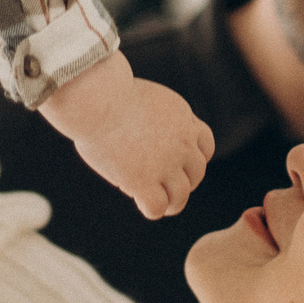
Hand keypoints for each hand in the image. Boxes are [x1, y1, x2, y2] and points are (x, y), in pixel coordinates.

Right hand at [39, 53, 213, 218]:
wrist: (99, 99)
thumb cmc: (108, 93)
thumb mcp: (145, 99)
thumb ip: (153, 117)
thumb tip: (144, 133)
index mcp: (183, 119)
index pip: (205, 145)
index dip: (194, 158)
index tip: (179, 163)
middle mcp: (182, 144)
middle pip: (197, 172)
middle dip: (185, 181)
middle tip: (167, 185)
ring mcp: (165, 164)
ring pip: (181, 196)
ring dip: (172, 203)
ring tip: (163, 205)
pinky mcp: (144, 181)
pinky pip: (158, 207)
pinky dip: (153, 209)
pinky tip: (140, 202)